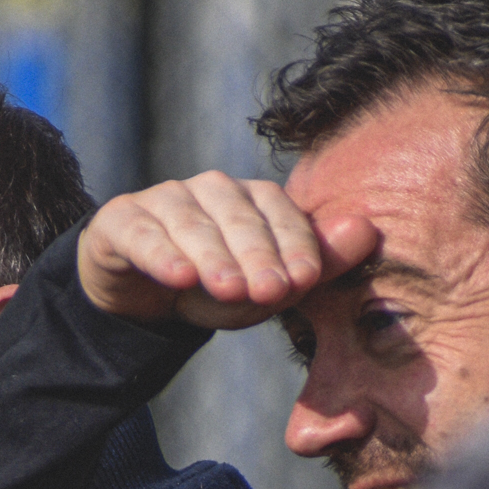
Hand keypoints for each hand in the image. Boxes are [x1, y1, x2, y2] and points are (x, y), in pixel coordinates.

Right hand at [78, 172, 376, 328]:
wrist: (143, 297)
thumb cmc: (216, 290)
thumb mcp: (266, 290)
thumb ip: (315, 266)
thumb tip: (368, 230)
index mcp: (253, 200)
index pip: (280, 213)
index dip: (293, 245)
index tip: (304, 280)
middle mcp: (211, 190)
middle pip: (238, 216)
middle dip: (256, 254)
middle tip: (270, 291)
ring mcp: (164, 199)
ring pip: (191, 220)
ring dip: (211, 255)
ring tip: (227, 289)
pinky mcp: (121, 219)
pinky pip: (142, 231)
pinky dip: (160, 253)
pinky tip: (178, 276)